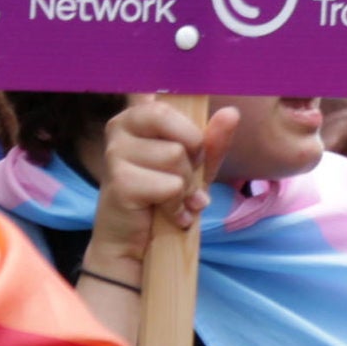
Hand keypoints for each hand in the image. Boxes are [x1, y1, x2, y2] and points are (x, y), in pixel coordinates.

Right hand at [81, 95, 240, 288]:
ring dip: (185, 188)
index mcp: (138, 114)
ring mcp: (115, 153)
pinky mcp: (119, 182)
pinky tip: (169, 214)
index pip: (174, 102)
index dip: (192, 131)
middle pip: (184, 132)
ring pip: (177, 158)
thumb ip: (212, 140)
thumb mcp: (195, 166)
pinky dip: (177, 206)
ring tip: (174, 199)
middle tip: (181, 179)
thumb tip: (231, 113)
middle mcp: (120, 126)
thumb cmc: (163, 197)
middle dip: (194, 161)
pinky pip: (170, 187)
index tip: (189, 153)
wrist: (134, 244)